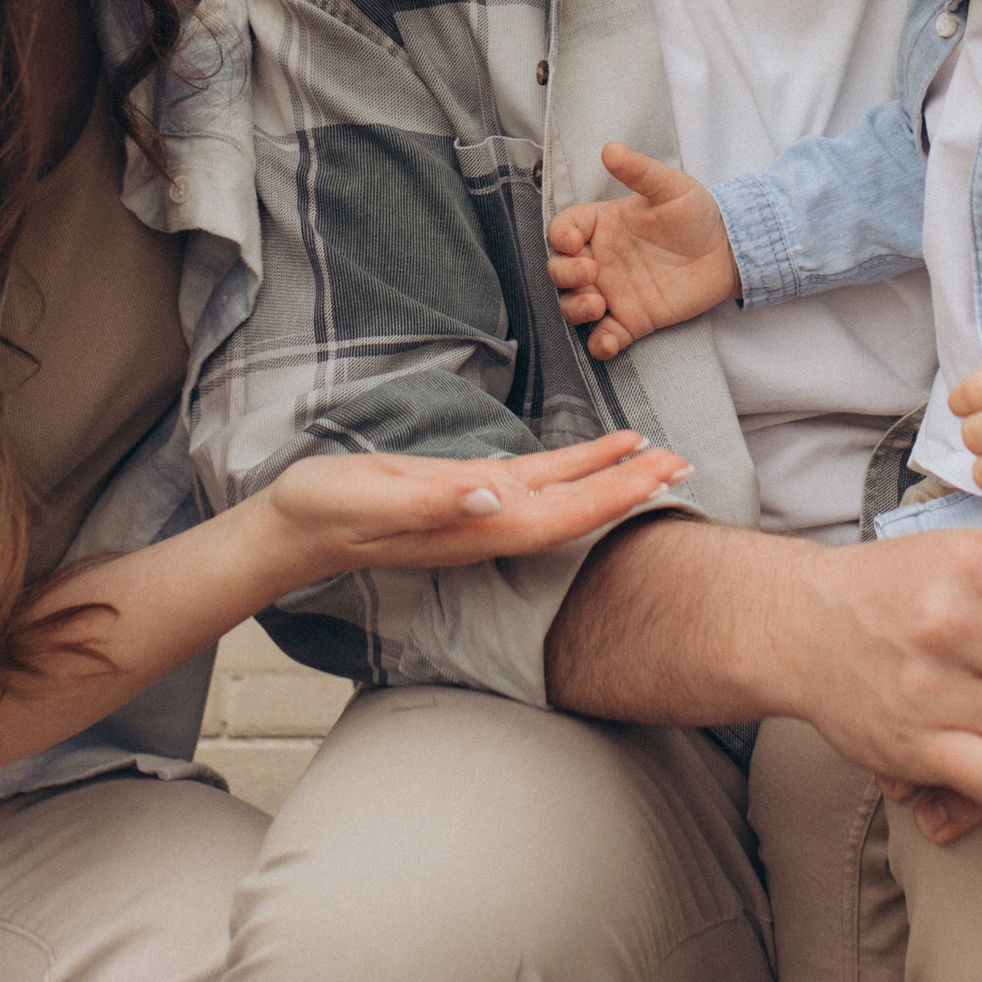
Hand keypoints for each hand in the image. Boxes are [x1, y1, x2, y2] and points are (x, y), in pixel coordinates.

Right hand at [262, 428, 686, 587]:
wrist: (292, 529)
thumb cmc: (326, 510)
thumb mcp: (373, 497)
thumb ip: (434, 501)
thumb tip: (496, 497)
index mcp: (477, 527)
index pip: (565, 515)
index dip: (616, 496)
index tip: (663, 475)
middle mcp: (491, 524)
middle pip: (579, 509)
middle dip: (633, 488)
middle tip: (689, 463)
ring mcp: (482, 510)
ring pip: (564, 496)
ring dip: (613, 478)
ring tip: (661, 455)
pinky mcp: (466, 492)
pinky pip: (537, 482)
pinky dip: (575, 467)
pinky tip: (598, 452)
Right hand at [546, 145, 737, 356]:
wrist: (729, 251)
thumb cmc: (696, 213)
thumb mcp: (670, 187)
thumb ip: (639, 171)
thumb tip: (610, 148)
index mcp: (601, 225)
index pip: (563, 230)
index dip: (560, 237)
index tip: (575, 241)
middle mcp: (600, 259)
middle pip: (559, 270)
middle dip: (563, 274)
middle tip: (589, 274)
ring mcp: (613, 292)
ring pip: (574, 305)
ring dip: (575, 309)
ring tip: (597, 305)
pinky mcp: (632, 320)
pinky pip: (605, 337)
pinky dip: (600, 345)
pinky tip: (608, 342)